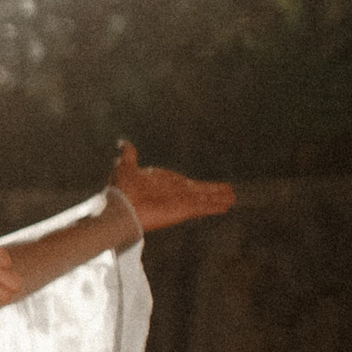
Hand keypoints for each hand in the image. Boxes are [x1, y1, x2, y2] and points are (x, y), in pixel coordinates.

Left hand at [108, 142, 233, 234]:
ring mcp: (181, 201)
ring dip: (218, 198)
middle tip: (229, 192)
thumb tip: (123, 143)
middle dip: (213, 192)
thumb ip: (129, 155)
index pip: (185, 184)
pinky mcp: (184, 209)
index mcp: (165, 184)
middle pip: (200, 192)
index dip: (196, 186)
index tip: (203, 187)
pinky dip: (215, 205)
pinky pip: (204, 206)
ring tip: (232, 198)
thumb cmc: (121, 190)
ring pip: (205, 199)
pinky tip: (227, 205)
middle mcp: (175, 193)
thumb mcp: (125, 167)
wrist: (119, 208)